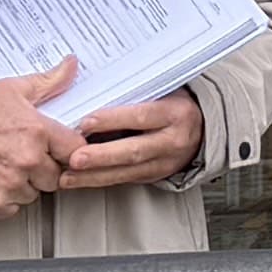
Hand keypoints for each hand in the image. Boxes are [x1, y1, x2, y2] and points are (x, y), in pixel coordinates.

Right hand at [0, 65, 88, 221]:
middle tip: (21, 157)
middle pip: (55, 176)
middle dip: (43, 169)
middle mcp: (28, 160)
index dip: (68, 151)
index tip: (59, 150)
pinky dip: (4, 199)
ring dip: (23, 185)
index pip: (76, 150)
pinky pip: (12, 208)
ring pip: (33, 194)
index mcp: (37, 131)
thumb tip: (71, 65)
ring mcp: (11, 184)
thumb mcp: (10, 89)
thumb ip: (47, 81)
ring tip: (2, 166)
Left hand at [59, 92, 204, 191]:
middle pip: (134, 150)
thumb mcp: (163, 90)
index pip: (142, 116)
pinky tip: (79, 180)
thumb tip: (92, 94)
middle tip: (75, 158)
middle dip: (101, 156)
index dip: (113, 119)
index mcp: (176, 112)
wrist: (203, 128)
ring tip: (68, 176)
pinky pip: (124, 180)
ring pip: (127, 172)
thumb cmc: (174, 103)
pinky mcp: (155, 176)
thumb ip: (133, 94)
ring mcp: (165, 162)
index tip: (86, 122)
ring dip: (94, 176)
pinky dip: (99, 180)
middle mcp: (173, 140)